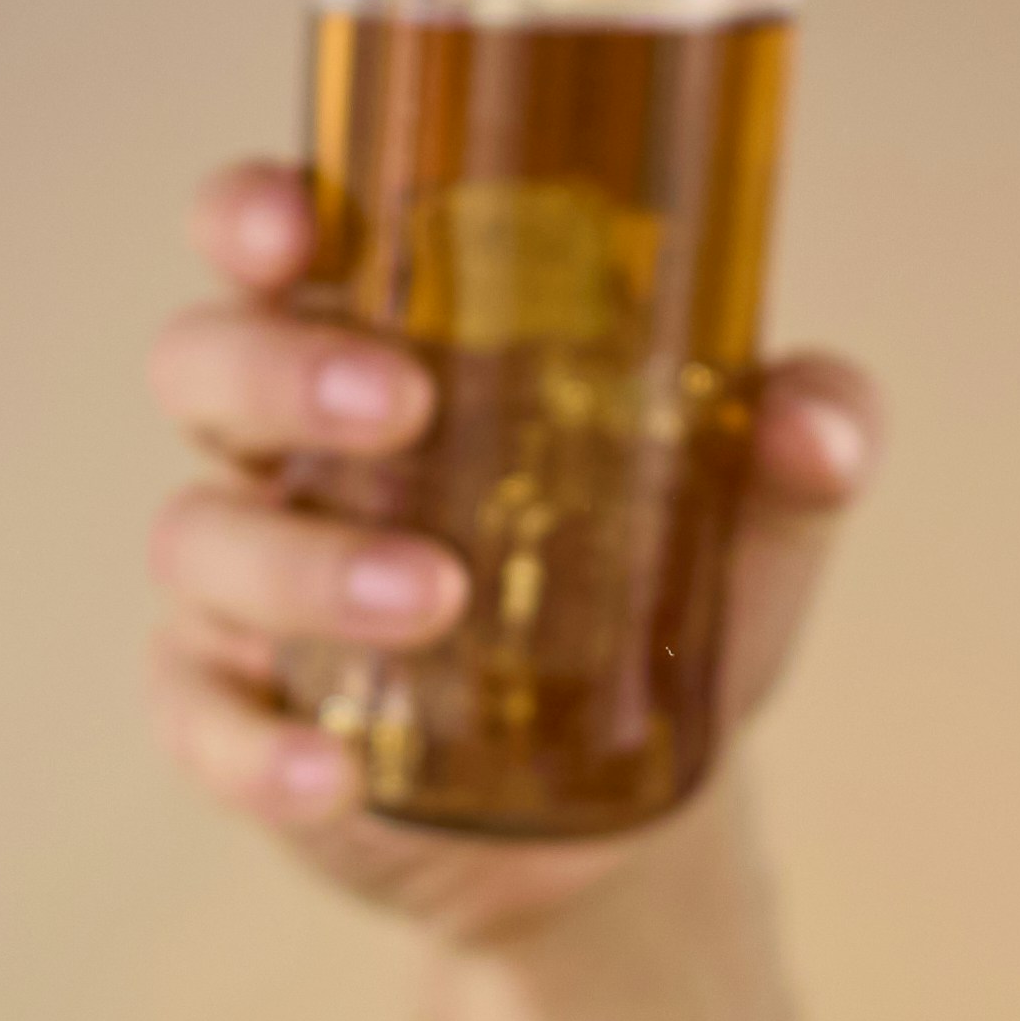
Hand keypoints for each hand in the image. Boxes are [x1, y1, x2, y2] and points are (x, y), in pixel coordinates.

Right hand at [138, 157, 876, 946]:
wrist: (627, 807)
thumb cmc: (652, 596)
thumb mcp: (745, 516)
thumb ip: (799, 442)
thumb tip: (817, 427)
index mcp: (374, 344)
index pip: (269, 242)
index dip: (252, 213)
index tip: (296, 226)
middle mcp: (285, 451)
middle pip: (204, 367)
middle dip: (281, 373)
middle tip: (406, 405)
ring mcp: (245, 589)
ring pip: (202, 542)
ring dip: (305, 564)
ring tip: (435, 595)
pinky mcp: (240, 720)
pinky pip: (203, 724)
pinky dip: (260, 750)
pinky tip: (338, 771)